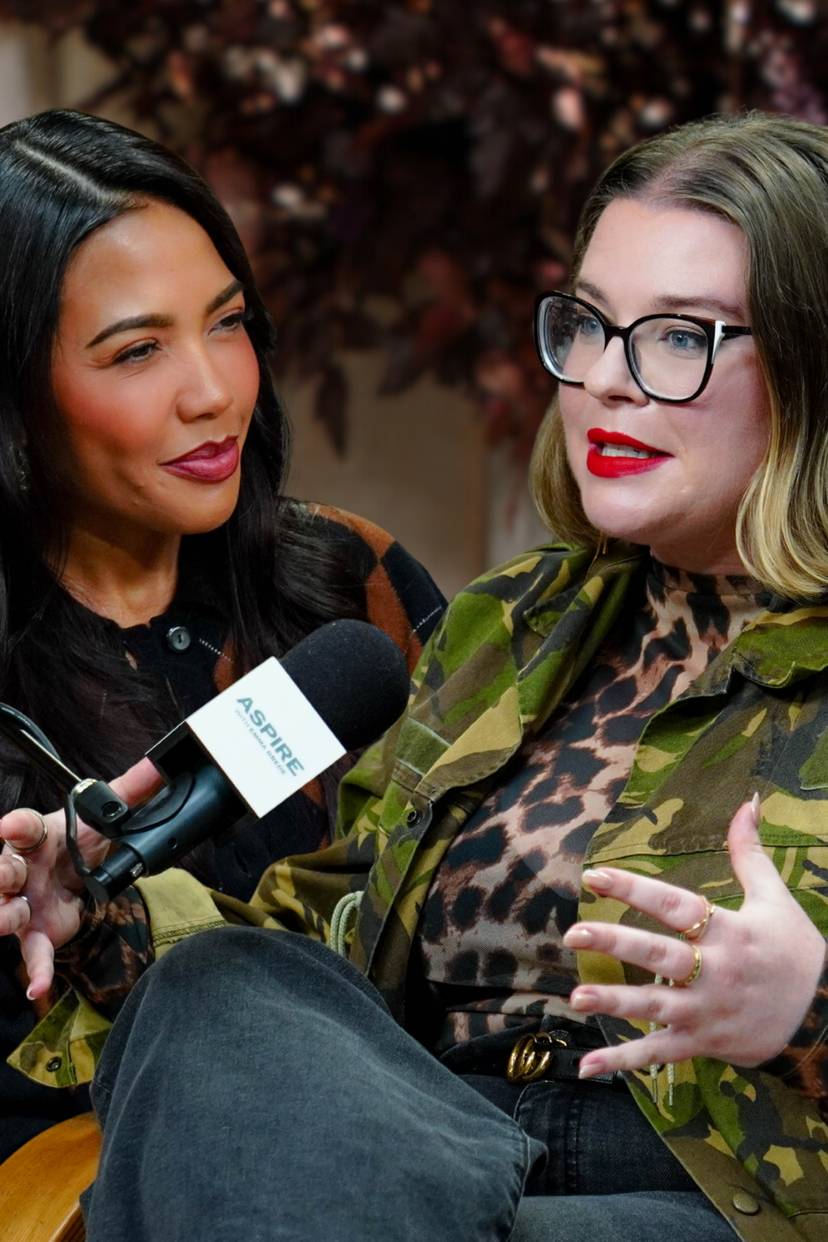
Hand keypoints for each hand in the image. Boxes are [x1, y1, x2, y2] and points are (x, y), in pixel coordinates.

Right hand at [0, 758, 162, 999]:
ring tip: (11, 917)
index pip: (21, 826)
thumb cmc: (76, 844)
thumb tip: (160, 765)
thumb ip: (130, 791)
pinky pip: (33, 952)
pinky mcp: (36, 932)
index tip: (11, 824)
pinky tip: (39, 986)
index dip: (16, 825)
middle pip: (2, 868)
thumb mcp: (101, 819)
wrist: (74, 877)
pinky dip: (37, 969)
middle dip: (2, 871)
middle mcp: (21, 868)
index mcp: (36, 836)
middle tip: (10, 872)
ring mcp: (24, 903)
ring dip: (4, 914)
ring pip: (4, 910)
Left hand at [564, 796, 826, 1077]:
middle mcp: (715, 971)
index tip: (595, 875)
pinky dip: (624, 1060)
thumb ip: (749, 852)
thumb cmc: (798, 953)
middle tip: (575, 934)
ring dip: (615, 1002)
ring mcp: (707, 1011)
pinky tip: (588, 1064)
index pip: (675, 905)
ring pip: (655, 1006)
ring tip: (576, 996)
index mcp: (729, 931)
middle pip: (660, 955)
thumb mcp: (776, 899)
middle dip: (617, 944)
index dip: (635, 890)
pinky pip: (659, 1053)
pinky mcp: (704, 1043)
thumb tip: (746, 802)